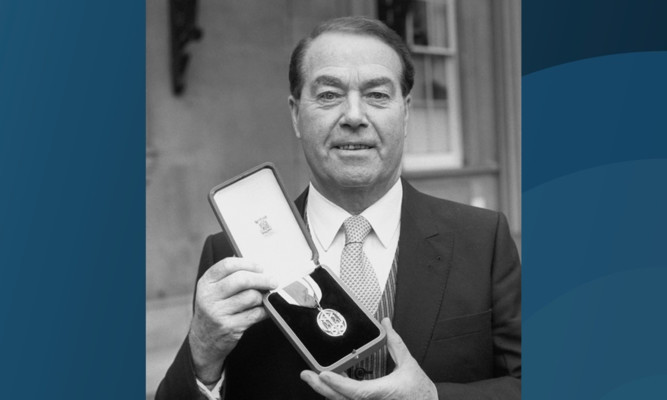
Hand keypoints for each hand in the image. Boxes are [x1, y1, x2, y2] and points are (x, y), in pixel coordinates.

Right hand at [188, 257, 277, 382]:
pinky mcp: (229, 327)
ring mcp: (218, 313)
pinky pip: (256, 314)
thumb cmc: (214, 310)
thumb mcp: (213, 292)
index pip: (228, 265)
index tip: (260, 267)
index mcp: (205, 283)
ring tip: (259, 300)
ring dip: (261, 298)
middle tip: (273, 281)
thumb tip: (257, 269)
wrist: (203, 341)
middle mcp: (209, 297)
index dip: (248, 264)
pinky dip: (263, 311)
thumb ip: (229, 278)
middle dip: (262, 279)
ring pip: (251, 296)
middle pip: (242, 279)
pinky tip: (261, 311)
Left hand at [300, 318, 436, 399]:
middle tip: (306, 374)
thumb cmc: (420, 389)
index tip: (323, 374)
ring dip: (326, 392)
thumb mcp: (408, 364)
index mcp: (383, 392)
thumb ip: (395, 342)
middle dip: (321, 388)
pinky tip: (328, 389)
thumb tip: (386, 322)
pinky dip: (337, 396)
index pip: (356, 390)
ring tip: (314, 378)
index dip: (338, 384)